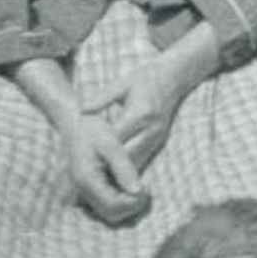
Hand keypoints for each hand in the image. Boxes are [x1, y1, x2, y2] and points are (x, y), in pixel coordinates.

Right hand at [64, 113, 150, 226]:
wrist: (75, 126)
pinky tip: (128, 185)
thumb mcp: (112, 144)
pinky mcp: (87, 193)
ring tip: (138, 185)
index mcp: (86, 180)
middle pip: (112, 214)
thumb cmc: (94, 131)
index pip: (114, 206)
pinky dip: (120, 201)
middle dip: (132, 205)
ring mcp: (82, 194)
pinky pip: (106, 207)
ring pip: (110, 213)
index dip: (134, 202)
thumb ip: (124, 168)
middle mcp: (81, 191)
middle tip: (146, 187)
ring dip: (127, 205)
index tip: (147, 187)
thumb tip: (138, 191)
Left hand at [81, 56, 196, 174]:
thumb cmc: (146, 77)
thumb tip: (82, 110)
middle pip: (127, 157)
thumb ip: (102, 98)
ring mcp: (158, 137)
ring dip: (120, 172)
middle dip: (108, 167)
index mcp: (140, 114)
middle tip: (89, 176)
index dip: (99, 150)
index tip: (82, 158)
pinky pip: (143, 159)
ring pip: (137, 163)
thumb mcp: (122, 83)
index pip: (116, 139)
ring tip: (100, 180)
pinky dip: (129, 168)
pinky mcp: (160, 141)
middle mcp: (151, 129)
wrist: (174, 77)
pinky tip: (115, 173)